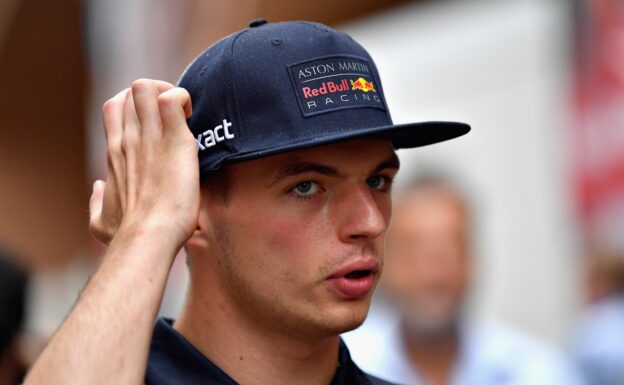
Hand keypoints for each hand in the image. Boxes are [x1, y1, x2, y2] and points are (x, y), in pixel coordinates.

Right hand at [89, 79, 198, 247]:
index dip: (136, 105)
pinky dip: (184, 99)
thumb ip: (95, 202)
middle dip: (156, 94)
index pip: (114, 107)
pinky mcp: (175, 140)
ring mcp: (149, 137)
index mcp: (115, 153)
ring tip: (184, 116)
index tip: (156, 123)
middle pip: (131, 91)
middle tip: (175, 117)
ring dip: (168, 92)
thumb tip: (97, 190)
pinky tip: (191, 118)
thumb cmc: (127, 234)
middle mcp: (128, 139)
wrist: (149, 236)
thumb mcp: (100, 220)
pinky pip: (174, 98)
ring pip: (146, 87)